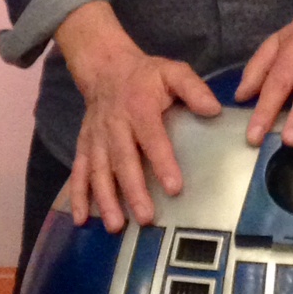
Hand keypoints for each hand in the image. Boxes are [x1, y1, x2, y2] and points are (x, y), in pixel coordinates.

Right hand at [57, 6, 220, 231]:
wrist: (105, 67)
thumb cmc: (145, 76)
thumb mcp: (172, 72)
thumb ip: (193, 89)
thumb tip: (214, 110)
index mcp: (140, 108)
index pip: (152, 139)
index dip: (162, 163)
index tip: (174, 188)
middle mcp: (115, 126)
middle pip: (123, 161)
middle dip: (133, 191)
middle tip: (146, 218)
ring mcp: (96, 138)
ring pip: (99, 171)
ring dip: (106, 199)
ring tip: (116, 226)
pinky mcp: (84, 146)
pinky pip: (79, 172)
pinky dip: (78, 196)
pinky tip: (82, 219)